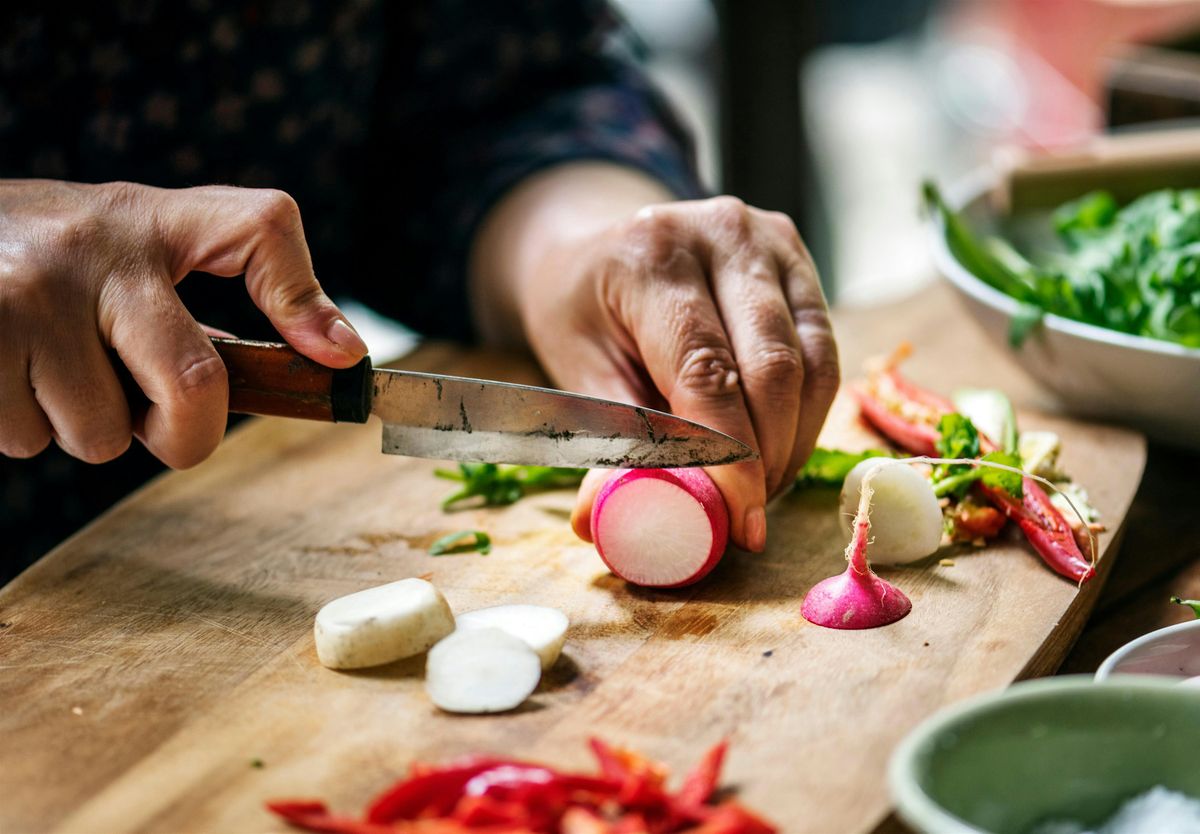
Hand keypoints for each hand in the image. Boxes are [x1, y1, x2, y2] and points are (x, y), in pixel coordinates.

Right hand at [0, 180, 366, 467]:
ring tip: (54, 366)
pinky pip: (27, 439)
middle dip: (181, 431)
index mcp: (153, 221)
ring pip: (98, 434)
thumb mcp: (149, 241)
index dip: (304, 302)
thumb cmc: (62, 252)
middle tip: (150, 411)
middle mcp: (92, 250)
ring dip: (83, 428)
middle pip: (194, 386)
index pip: (260, 230)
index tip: (339, 360)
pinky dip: (24, 427)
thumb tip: (341, 352)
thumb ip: (244, 280)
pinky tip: (12, 372)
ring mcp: (24, 295)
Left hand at [471, 165, 838, 552]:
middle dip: (768, 456)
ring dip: (794, 441)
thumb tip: (603, 522)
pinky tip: (776, 450)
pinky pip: (823, 352)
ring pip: (813, 362)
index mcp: (651, 256)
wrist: (597, 248)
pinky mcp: (798, 261)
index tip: (742, 522)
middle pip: (773, 365)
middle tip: (750, 516)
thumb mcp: (574, 370)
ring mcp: (769, 241)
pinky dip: (806, 414)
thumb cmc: (582, 312)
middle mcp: (721, 233)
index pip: (707, 368)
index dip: (732, 455)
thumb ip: (607, 440)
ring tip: (760, 490)